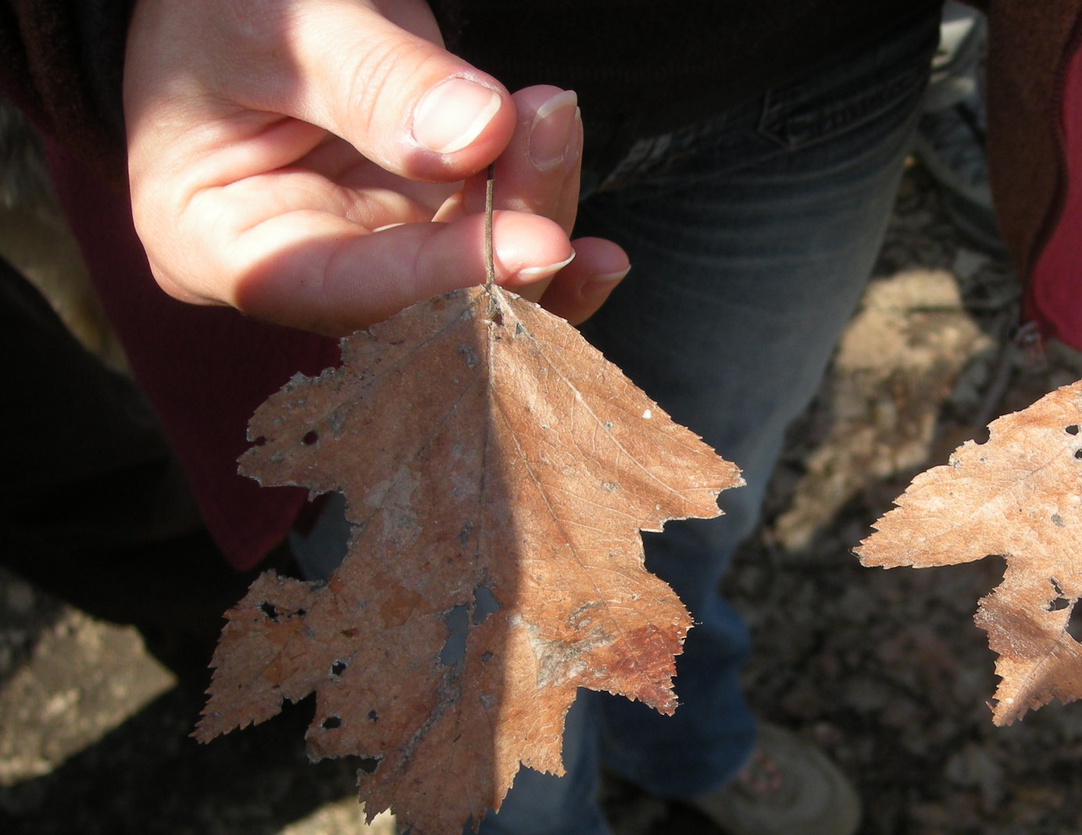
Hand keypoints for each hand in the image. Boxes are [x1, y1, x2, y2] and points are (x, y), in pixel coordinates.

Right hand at [123, 0, 629, 334]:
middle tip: (551, 125)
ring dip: (536, 211)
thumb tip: (480, 134)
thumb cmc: (224, 5)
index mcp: (216, 241)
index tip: (536, 243)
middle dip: (506, 229)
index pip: (340, 287)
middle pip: (423, 299)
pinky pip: (494, 263)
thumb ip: (373, 80)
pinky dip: (549, 245)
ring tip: (555, 118)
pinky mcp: (422, 236)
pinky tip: (606, 255)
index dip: (441, 276)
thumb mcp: (279, 21)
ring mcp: (369, 258)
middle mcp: (299, 273)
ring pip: (474, 281)